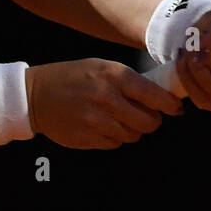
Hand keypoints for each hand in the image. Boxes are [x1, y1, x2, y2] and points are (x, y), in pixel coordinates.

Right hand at [25, 58, 184, 149]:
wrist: (35, 95)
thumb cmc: (72, 77)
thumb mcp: (100, 67)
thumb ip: (128, 82)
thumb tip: (160, 99)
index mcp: (113, 75)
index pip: (154, 96)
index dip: (170, 105)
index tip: (175, 108)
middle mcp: (106, 98)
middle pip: (148, 122)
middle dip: (151, 120)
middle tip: (145, 115)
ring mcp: (95, 121)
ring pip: (133, 135)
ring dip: (131, 130)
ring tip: (117, 118)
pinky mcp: (86, 139)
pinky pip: (114, 144)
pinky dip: (114, 137)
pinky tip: (101, 126)